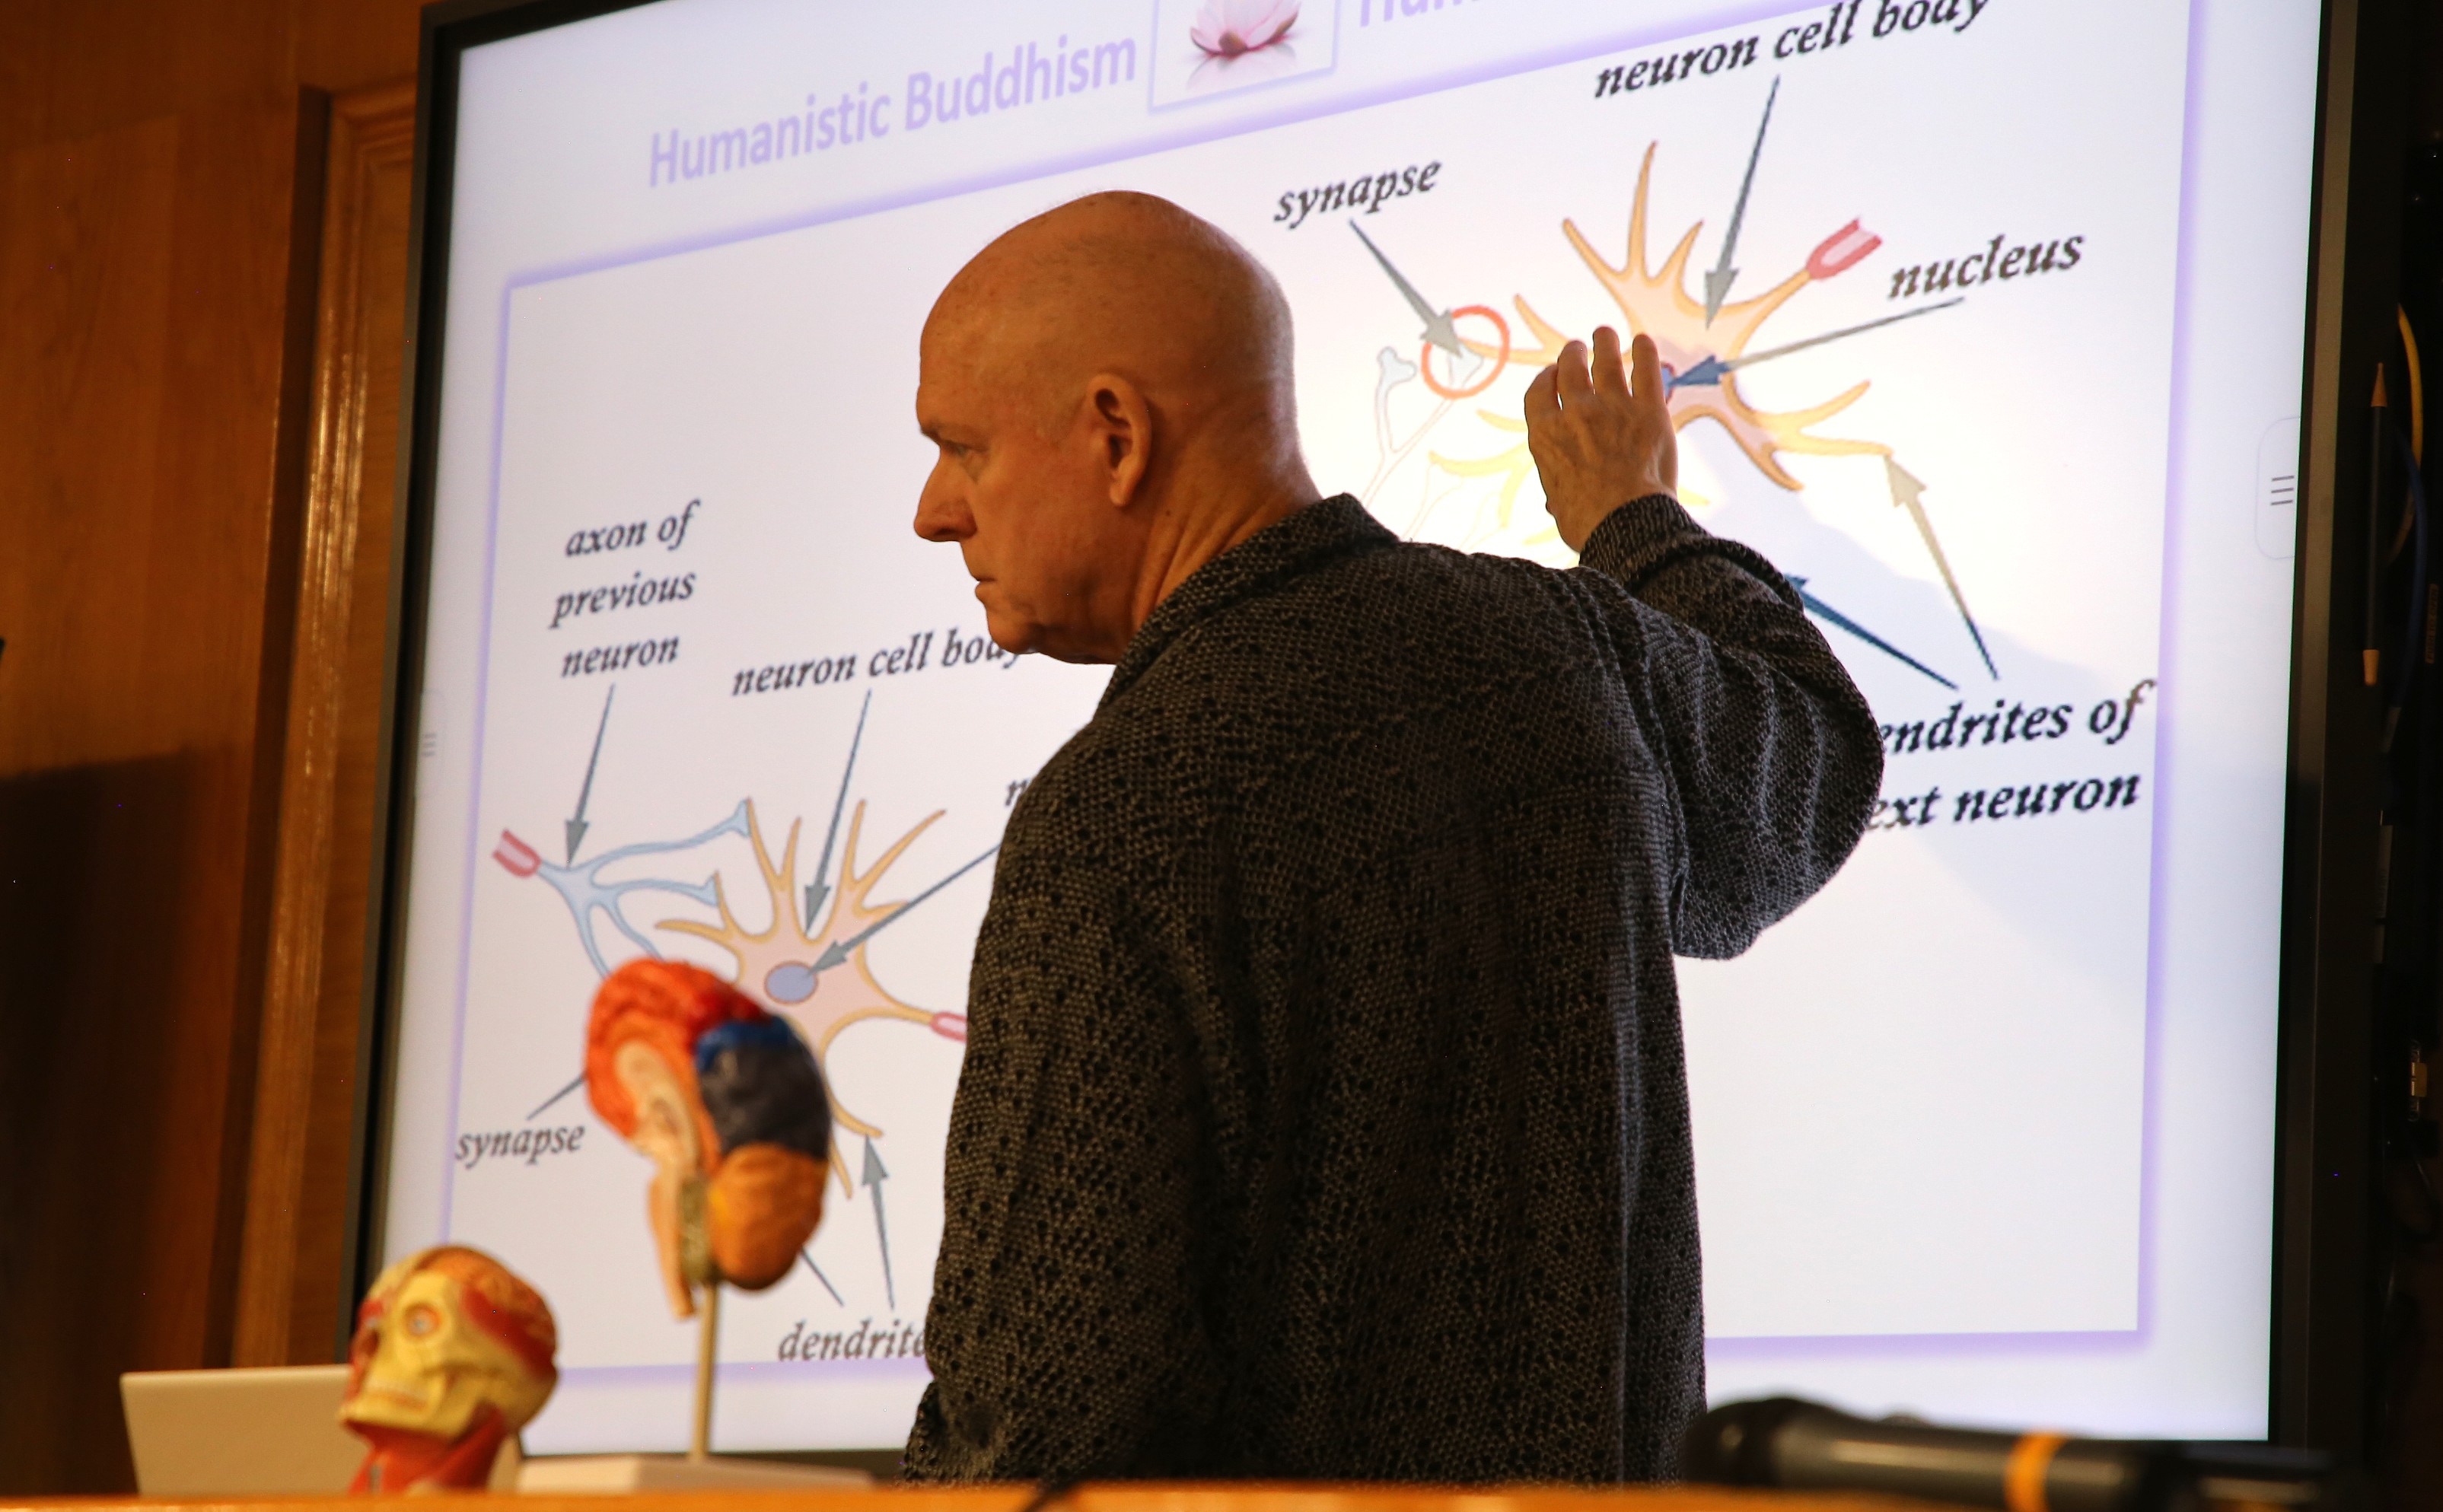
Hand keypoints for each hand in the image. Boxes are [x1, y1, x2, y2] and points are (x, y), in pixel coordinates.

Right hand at [1523, 326, 1677, 551]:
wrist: (1625, 525)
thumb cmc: (1586, 522)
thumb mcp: (1556, 503)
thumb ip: (1556, 487)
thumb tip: (1554, 500)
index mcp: (1545, 434)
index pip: (1539, 391)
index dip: (1546, 379)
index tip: (1552, 375)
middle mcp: (1575, 412)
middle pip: (1569, 369)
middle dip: (1572, 354)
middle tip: (1577, 348)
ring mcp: (1613, 407)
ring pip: (1606, 360)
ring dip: (1603, 343)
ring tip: (1603, 334)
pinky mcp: (1649, 410)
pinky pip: (1647, 370)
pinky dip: (1644, 352)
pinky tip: (1642, 341)